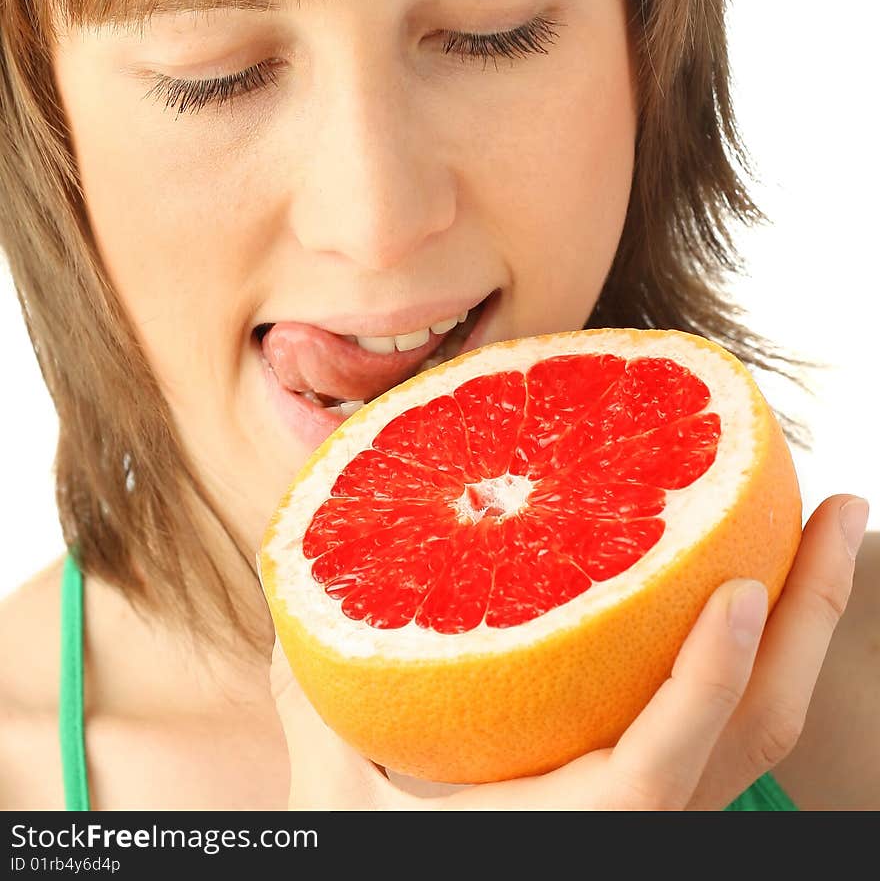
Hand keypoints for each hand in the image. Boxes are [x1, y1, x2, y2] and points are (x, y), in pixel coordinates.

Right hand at [268, 493, 861, 809]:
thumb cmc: (394, 854)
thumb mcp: (343, 800)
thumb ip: (314, 703)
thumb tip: (289, 606)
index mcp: (569, 833)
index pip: (657, 768)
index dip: (705, 682)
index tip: (744, 588)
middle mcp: (637, 826)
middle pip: (756, 733)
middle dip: (812, 617)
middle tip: (843, 508)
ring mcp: (663, 811)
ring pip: (763, 728)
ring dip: (806, 625)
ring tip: (824, 524)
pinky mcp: (663, 796)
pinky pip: (735, 721)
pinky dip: (761, 648)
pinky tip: (751, 584)